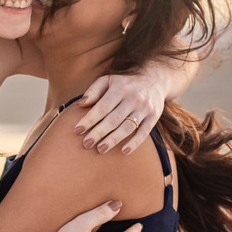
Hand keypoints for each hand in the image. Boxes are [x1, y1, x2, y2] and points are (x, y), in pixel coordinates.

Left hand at [73, 58, 195, 154]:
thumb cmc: (124, 83)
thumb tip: (80, 104)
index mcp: (120, 88)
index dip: (89, 119)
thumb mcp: (108, 80)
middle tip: (86, 144)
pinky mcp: (153, 117)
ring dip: (113, 140)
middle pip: (114, 119)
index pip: (102, 107)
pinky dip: (134, 143)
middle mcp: (133, 98)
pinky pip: (144, 132)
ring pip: (128, 127)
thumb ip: (94, 91)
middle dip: (99, 133)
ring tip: (100, 149)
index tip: (77, 130)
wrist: (154, 79)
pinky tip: (124, 151)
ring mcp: (145, 108)